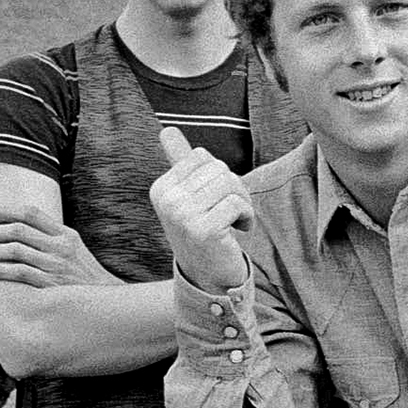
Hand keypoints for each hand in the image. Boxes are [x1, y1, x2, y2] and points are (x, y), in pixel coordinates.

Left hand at [0, 206, 120, 288]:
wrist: (107, 302)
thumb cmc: (85, 276)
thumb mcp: (74, 249)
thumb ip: (52, 237)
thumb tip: (20, 228)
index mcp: (65, 234)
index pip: (30, 213)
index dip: (3, 212)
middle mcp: (60, 246)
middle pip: (17, 231)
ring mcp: (56, 265)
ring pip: (14, 251)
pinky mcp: (51, 284)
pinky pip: (19, 273)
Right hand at [149, 126, 251, 291]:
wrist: (208, 277)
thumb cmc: (202, 231)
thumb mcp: (188, 196)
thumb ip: (179, 163)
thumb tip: (167, 130)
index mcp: (160, 189)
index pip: (201, 157)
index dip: (217, 175)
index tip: (214, 199)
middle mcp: (167, 201)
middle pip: (218, 168)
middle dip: (233, 188)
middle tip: (229, 212)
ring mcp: (183, 217)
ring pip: (230, 184)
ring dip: (242, 203)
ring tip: (233, 221)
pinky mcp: (204, 231)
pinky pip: (237, 204)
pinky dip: (247, 217)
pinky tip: (238, 231)